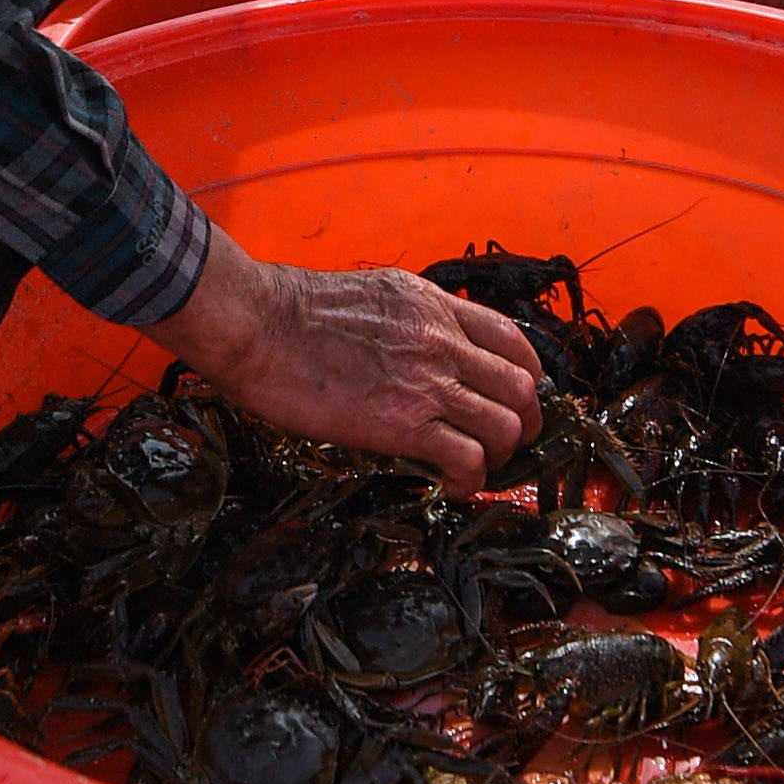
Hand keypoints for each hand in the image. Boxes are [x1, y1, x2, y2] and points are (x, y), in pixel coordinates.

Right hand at [150, 238, 544, 495]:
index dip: (525, 377)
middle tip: (507, 445)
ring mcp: (428, 382)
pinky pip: (468, 458)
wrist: (258, 324)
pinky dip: (470, 480)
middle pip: (522, 387)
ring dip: (501, 456)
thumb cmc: (293, 312)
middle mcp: (443, 341)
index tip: (512, 400)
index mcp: (434, 307)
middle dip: (526, 423)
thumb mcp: (373, 296)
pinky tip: (453, 487)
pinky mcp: (405, 423)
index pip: (512, 339)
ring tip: (479, 469)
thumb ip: (410, 321)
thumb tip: (418, 349)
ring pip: (507, 425)